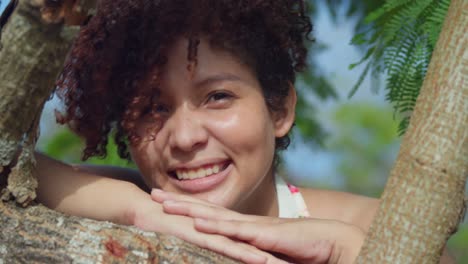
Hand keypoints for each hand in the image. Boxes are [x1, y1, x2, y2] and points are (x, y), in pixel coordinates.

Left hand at [152, 189, 364, 263]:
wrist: (330, 242)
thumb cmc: (301, 249)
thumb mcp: (267, 252)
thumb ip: (250, 251)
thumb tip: (236, 253)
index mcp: (243, 227)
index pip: (210, 215)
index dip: (187, 208)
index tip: (166, 202)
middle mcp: (244, 224)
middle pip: (206, 211)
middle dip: (179, 202)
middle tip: (153, 193)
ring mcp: (253, 228)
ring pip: (215, 217)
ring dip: (190, 210)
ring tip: (166, 203)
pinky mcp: (265, 236)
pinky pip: (237, 231)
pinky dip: (217, 227)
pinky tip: (199, 223)